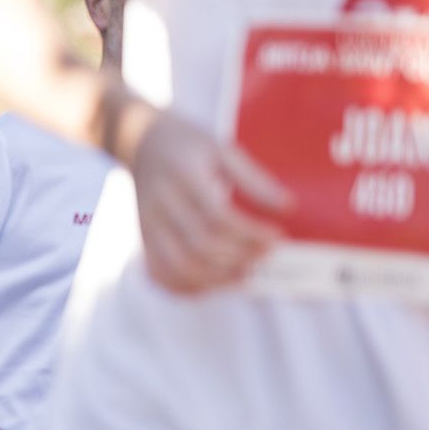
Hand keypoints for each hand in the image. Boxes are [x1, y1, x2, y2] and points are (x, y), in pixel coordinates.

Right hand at [130, 110, 290, 293]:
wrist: (141, 142)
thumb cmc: (190, 145)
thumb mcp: (222, 149)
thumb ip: (254, 178)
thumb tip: (287, 207)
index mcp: (184, 177)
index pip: (217, 216)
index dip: (251, 233)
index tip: (277, 235)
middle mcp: (162, 203)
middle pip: (199, 245)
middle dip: (239, 257)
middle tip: (266, 255)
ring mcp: (148, 224)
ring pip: (179, 265)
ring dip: (216, 278)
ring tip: (245, 275)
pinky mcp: (143, 238)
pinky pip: (159, 272)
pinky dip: (185, 287)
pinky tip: (211, 284)